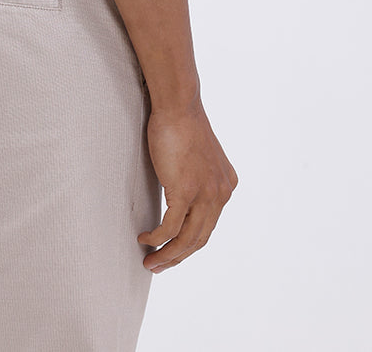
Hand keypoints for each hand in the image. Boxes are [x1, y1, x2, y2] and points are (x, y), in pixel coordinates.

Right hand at [137, 99, 237, 271]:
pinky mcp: (185, 191)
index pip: (209, 225)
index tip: (173, 252)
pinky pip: (170, 227)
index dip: (189, 243)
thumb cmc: (182, 124)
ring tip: (150, 262)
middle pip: (200, 239)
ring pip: (187, 240)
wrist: (179, 106)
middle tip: (159, 266)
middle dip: (178, 257)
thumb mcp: (197, 158)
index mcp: (226, 186)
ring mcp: (205, 194)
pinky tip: (145, 239)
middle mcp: (221, 194)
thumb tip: (181, 194)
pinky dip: (157, 238)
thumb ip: (196, 178)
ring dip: (167, 255)